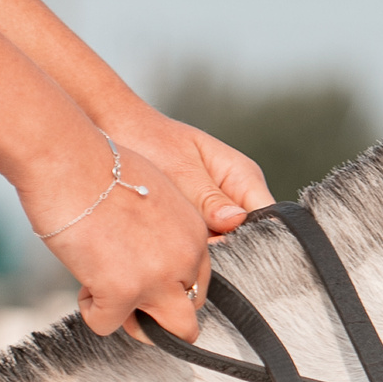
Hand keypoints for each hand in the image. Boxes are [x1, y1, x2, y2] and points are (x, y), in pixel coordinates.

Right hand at [19, 134, 213, 341]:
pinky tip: (82, 282)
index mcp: (194, 234)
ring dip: (133, 321)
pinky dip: (91, 311)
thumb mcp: (153, 191)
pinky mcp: (122, 291)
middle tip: (127, 299)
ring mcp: (156, 278)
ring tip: (106, 294)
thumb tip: (147, 245)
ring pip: (166, 332)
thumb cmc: (99, 166)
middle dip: (158, 314)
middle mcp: (184, 259)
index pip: (198, 282)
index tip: (143, 280)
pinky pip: (107, 324)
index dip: (169, 287)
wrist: (70, 160)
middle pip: (189, 315)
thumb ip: (163, 227)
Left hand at [100, 107, 276, 234]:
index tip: (220, 249)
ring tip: (173, 247)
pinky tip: (166, 247)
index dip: (251, 240)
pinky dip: (187, 247)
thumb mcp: (179, 169)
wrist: (116, 130)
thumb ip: (208, 199)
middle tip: (190, 252)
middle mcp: (236, 195)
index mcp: (242, 176)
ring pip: (223, 243)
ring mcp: (216, 210)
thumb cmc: (147, 138)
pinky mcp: (196, 220)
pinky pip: (201, 241)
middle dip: (224, 249)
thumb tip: (236, 221)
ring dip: (202, 250)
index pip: (267, 218)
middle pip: (246, 236)